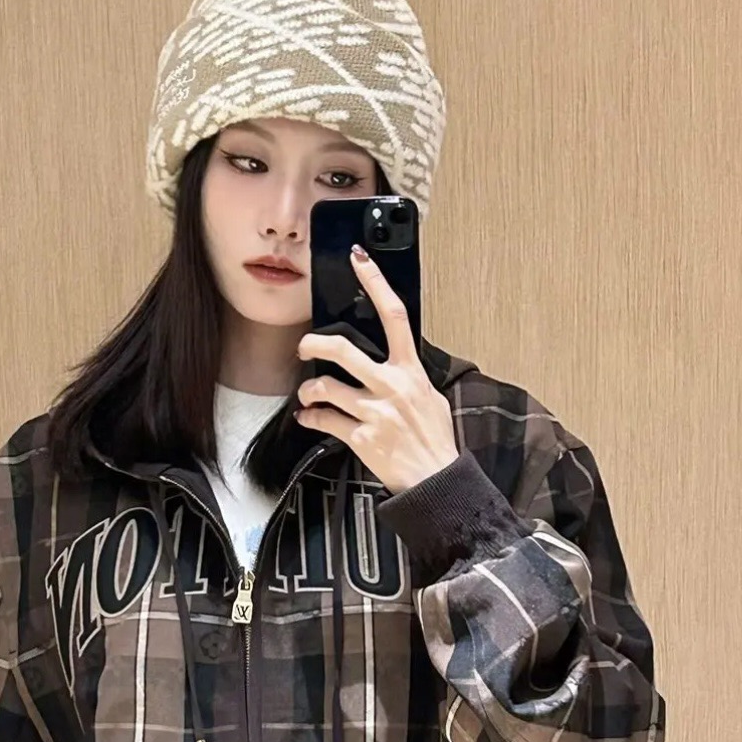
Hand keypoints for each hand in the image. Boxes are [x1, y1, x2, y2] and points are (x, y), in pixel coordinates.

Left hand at [295, 245, 460, 495]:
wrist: (436, 481)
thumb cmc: (435, 441)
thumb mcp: (431, 398)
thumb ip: (410, 376)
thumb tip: (395, 361)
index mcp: (411, 371)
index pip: (394, 315)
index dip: (374, 283)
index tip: (359, 260)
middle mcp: (392, 386)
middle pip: (343, 349)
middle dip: (314, 343)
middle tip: (305, 347)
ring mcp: (375, 412)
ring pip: (325, 386)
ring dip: (308, 389)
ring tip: (308, 394)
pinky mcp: (361, 438)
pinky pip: (324, 420)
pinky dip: (310, 418)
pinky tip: (309, 418)